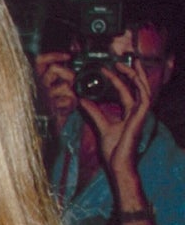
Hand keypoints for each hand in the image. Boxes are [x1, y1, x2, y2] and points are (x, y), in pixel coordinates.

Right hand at [34, 51, 77, 124]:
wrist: (43, 131)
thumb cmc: (48, 110)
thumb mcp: (50, 91)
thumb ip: (57, 78)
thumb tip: (70, 66)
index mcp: (35, 80)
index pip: (40, 61)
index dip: (53, 56)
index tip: (67, 56)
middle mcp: (37, 87)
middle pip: (54, 69)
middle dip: (68, 73)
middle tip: (72, 81)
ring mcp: (45, 97)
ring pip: (65, 85)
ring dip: (72, 94)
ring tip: (68, 101)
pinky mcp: (52, 107)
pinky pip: (69, 100)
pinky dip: (72, 105)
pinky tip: (66, 109)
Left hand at [78, 58, 151, 177]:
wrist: (118, 165)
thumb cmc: (113, 150)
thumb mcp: (100, 126)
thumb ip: (93, 112)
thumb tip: (82, 99)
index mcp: (129, 114)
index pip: (126, 91)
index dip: (118, 79)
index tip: (107, 69)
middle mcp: (136, 112)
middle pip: (138, 87)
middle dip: (133, 72)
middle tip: (124, 59)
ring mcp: (140, 115)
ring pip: (142, 89)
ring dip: (134, 75)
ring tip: (123, 64)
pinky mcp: (140, 119)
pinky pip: (143, 99)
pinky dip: (137, 87)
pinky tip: (131, 78)